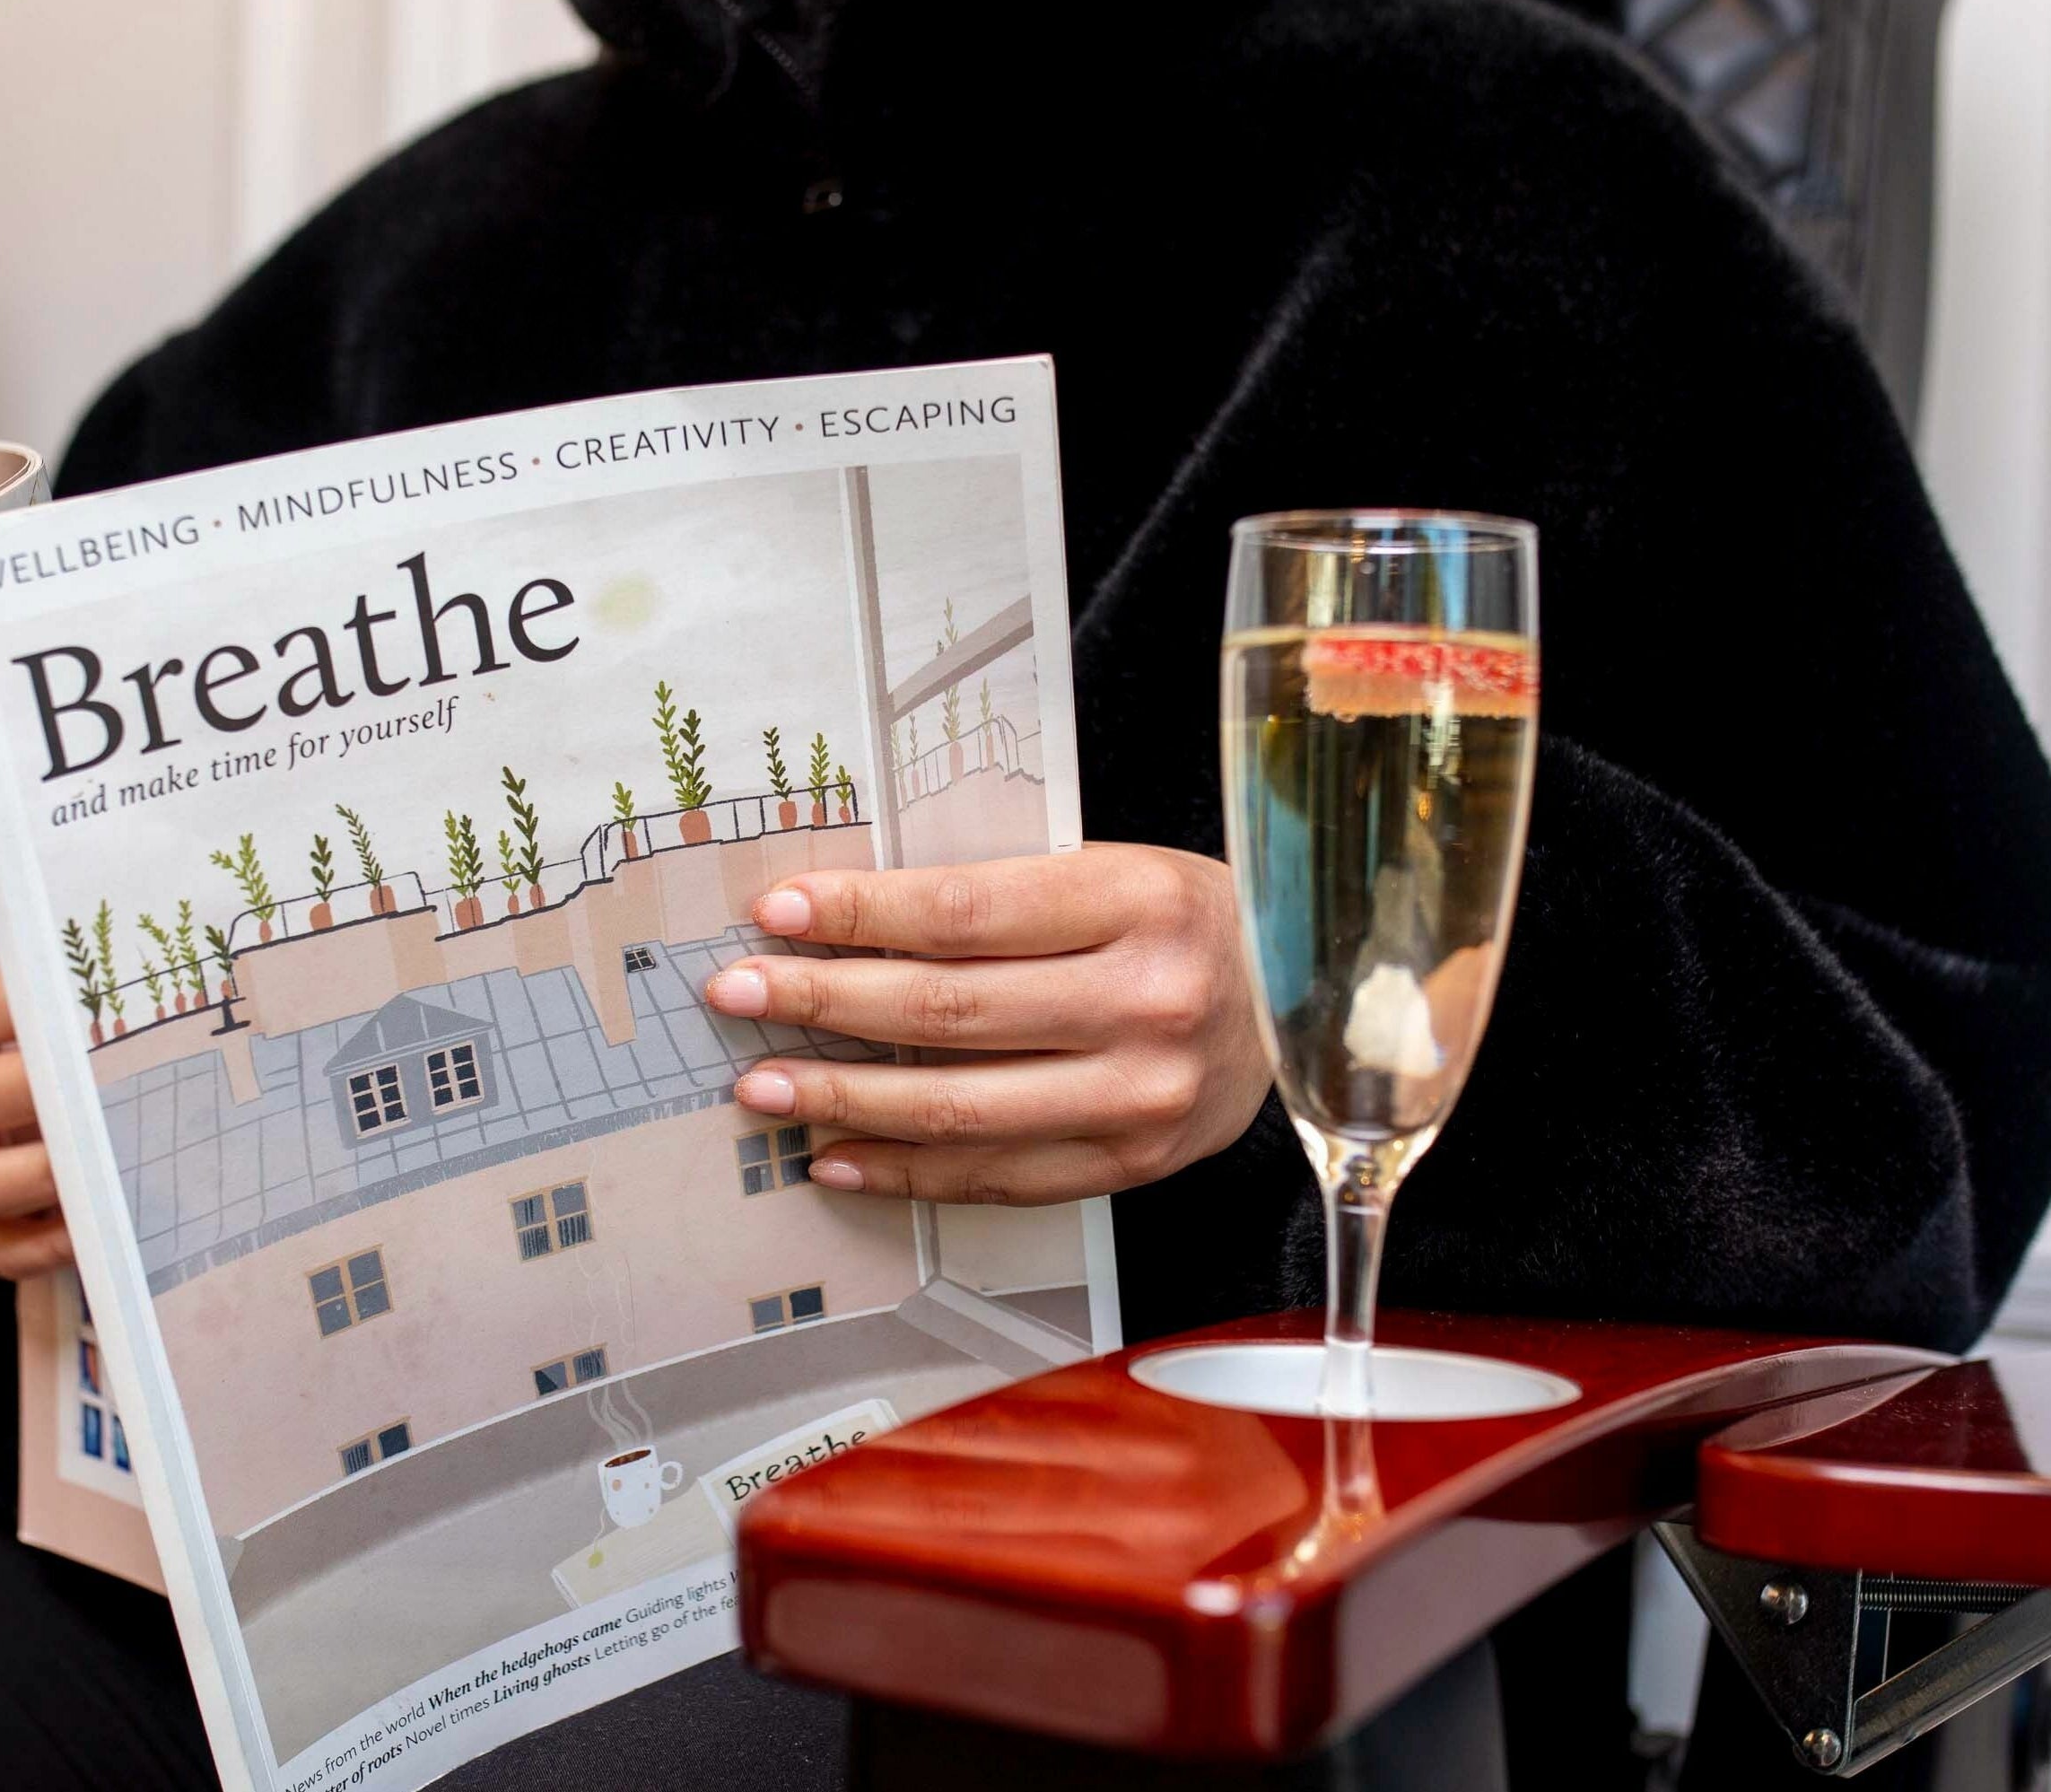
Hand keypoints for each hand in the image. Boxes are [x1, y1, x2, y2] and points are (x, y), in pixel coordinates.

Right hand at [0, 955, 71, 1278]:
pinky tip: (99, 1222)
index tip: (65, 1002)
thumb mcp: (25, 982)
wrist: (20, 1071)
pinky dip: (50, 1243)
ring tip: (103, 1158)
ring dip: (43, 1175)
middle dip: (31, 1093)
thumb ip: (45, 978)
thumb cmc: (33, 1016)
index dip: (5, 1010)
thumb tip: (106, 979)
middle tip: (96, 1081)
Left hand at [705, 844, 1270, 1203]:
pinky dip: (905, 1172)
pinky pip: (995, 1179)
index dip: (859, 914)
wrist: (1312, 1004)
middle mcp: (1148, 1003)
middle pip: (947, 1011)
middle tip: (737, 995)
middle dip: (822, 1002)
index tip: (776, 911)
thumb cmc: (1188, 921)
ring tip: (764, 1087)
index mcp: (1141, 901)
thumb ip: (1002, 897)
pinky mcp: (1132, 1166)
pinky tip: (837, 1155)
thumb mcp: (1117, 871)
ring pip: (959, 1107)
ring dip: (843, 1099)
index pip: (965, 912)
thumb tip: (843, 919)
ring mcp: (1143, 1098)